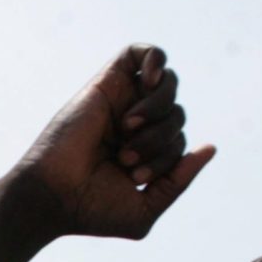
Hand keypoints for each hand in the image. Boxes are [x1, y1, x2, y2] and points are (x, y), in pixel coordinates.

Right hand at [8, 44, 211, 242]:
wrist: (51, 195)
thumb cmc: (89, 209)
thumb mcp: (145, 208)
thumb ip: (179, 181)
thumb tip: (210, 148)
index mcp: (144, 151)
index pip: (179, 141)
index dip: (168, 159)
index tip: (135, 179)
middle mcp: (134, 123)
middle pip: (177, 113)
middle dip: (161, 139)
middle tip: (126, 160)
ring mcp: (121, 101)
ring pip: (168, 84)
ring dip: (157, 110)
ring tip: (128, 129)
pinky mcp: (106, 83)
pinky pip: (142, 52)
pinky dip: (155, 60)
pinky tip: (151, 81)